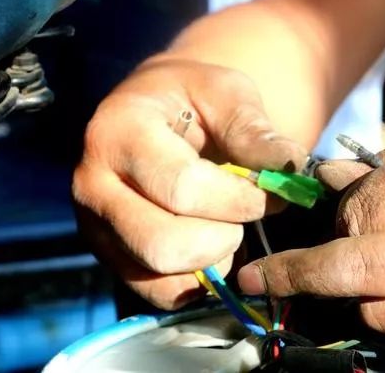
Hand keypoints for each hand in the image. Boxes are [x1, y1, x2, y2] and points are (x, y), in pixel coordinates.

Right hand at [73, 54, 306, 308]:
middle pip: (164, 244)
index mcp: (119, 132)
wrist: (155, 112)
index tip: (268, 193)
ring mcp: (96, 225)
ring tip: (230, 229)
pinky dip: (195, 282)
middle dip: (223, 238)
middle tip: (245, 216)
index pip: (182, 187)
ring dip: (212, 262)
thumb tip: (291, 167)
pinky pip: (155, 291)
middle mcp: (93, 183)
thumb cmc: (191, 98)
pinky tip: (213, 249)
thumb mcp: (225, 93)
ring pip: (159, 274)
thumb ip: (254, 129)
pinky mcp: (108, 254)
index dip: (237, 199)